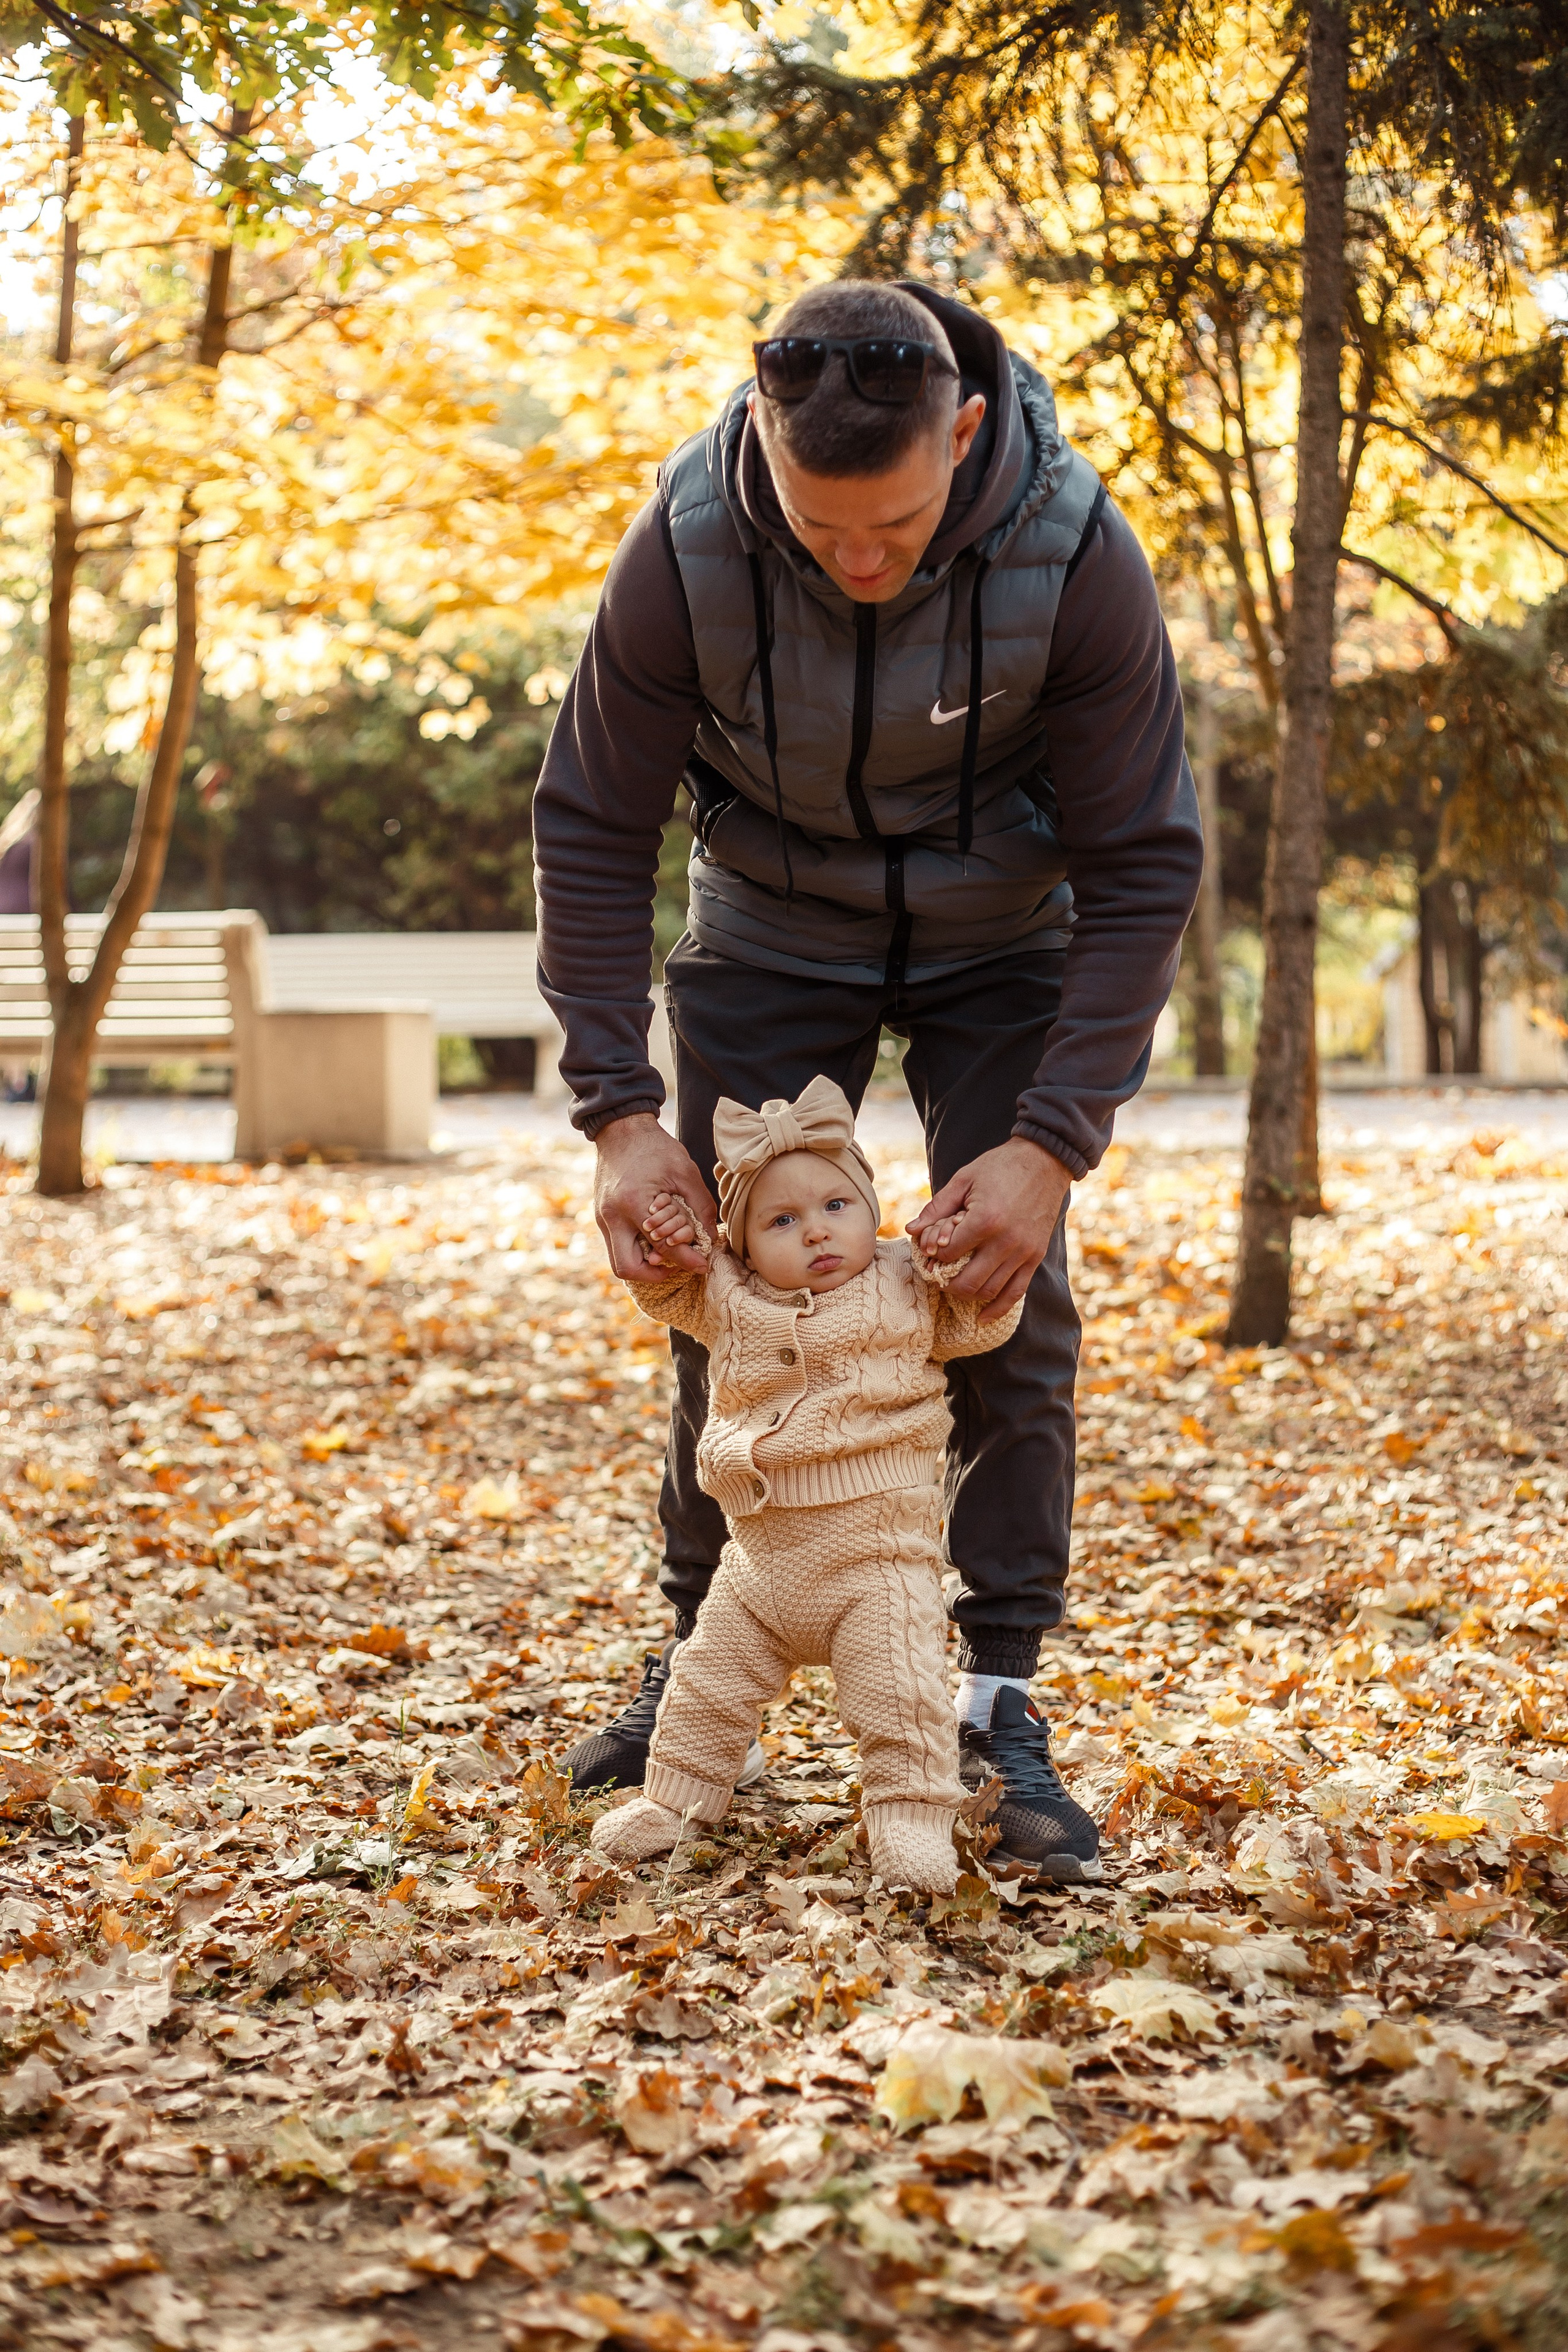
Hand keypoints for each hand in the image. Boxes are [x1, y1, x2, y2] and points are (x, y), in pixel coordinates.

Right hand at [594, 1114, 716, 1276]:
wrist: (621, 1129)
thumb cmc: (656, 1148)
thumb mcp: (686, 1173)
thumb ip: (701, 1207)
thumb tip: (710, 1238)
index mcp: (634, 1203)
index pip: (662, 1247)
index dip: (686, 1261)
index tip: (702, 1266)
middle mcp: (612, 1216)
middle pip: (627, 1268)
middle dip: (653, 1275)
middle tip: (674, 1266)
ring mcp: (602, 1217)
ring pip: (617, 1260)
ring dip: (643, 1264)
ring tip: (666, 1253)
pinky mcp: (601, 1215)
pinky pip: (616, 1244)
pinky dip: (636, 1249)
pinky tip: (654, 1238)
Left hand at [908, 1137, 1070, 1320]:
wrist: (1045, 1161)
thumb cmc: (1000, 1166)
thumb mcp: (964, 1179)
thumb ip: (937, 1208)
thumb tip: (911, 1230)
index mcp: (984, 1220)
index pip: (948, 1254)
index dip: (933, 1256)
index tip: (929, 1253)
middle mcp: (1005, 1241)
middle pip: (967, 1282)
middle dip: (946, 1283)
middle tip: (938, 1276)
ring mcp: (1023, 1252)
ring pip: (989, 1291)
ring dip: (968, 1295)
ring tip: (955, 1287)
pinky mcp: (1036, 1257)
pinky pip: (1016, 1292)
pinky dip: (998, 1309)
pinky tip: (982, 1318)